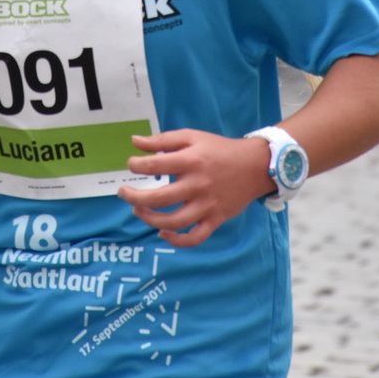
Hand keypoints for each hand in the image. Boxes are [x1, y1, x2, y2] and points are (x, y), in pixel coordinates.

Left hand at [117, 130, 272, 247]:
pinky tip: (163, 232)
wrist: (255, 165)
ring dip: (151, 219)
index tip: (131, 165)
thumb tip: (134, 141)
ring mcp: (207, 205)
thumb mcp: (192, 137)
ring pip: (175, 221)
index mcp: (191, 161)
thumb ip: (162, 140)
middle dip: (135, 197)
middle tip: (123, 193)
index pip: (155, 165)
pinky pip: (195, 238)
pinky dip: (177, 240)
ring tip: (138, 210)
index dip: (137, 166)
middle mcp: (198, 185)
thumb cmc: (219, 149)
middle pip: (160, 198)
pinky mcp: (216, 219)